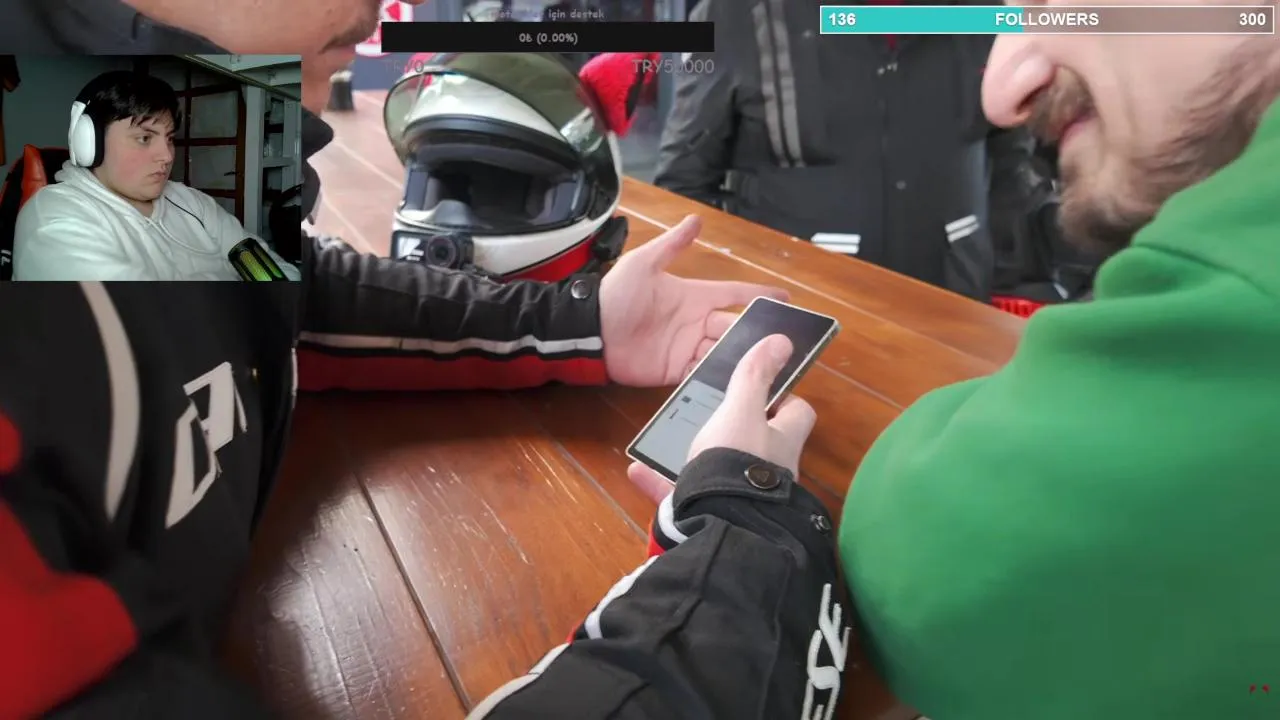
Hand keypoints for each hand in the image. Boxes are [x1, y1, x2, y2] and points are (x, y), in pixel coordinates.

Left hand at [599, 215, 787, 386]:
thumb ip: (671, 245)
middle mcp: (696, 322)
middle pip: (735, 328)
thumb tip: (696, 219)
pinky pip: (703, 375)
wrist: (591, 332)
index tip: (785, 298)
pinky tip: (736, 383)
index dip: (758, 295)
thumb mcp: (643, 263)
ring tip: (765, 365)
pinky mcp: (676, 371)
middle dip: (757, 333)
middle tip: (783, 340)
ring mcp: (687, 348)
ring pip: (724, 353)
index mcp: (694, 296)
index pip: (734, 294)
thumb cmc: (616, 295)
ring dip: (741, 358)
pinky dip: (718, 379)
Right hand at [627, 334, 817, 503]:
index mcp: (782, 442)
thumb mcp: (741, 409)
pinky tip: (638, 470)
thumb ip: (755, 377)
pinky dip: (661, 482)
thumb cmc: (735, 459)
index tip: (760, 386)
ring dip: (700, 457)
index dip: (783, 397)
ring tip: (673, 441)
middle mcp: (769, 472)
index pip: (798, 412)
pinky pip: (683, 495)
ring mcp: (741, 497)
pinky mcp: (710, 516)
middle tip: (711, 411)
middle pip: (760, 442)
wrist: (718, 522)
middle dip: (738, 429)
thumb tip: (782, 341)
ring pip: (722, 471)